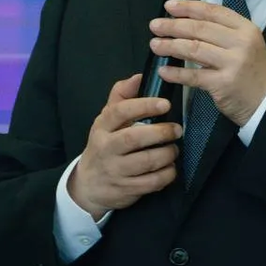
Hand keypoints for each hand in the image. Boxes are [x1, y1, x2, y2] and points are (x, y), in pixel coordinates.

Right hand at [68, 74, 181, 220]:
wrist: (88, 185)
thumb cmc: (104, 146)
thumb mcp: (106, 120)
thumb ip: (121, 96)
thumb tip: (140, 76)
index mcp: (101, 127)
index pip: (119, 112)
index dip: (144, 105)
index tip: (165, 104)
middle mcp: (106, 148)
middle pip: (133, 138)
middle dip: (160, 132)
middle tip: (176, 129)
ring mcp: (116, 171)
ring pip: (147, 161)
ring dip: (167, 154)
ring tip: (174, 148)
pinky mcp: (126, 189)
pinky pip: (153, 182)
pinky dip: (167, 174)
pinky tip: (170, 167)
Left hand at [149, 0, 265, 126]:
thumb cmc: (252, 72)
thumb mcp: (246, 44)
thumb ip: (223, 31)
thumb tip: (188, 20)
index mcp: (245, 29)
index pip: (213, 11)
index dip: (188, 7)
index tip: (169, 6)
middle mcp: (241, 43)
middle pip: (200, 28)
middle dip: (173, 25)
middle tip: (155, 25)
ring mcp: (233, 63)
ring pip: (194, 48)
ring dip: (170, 46)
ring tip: (155, 45)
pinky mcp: (223, 84)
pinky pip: (193, 75)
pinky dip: (175, 73)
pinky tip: (163, 70)